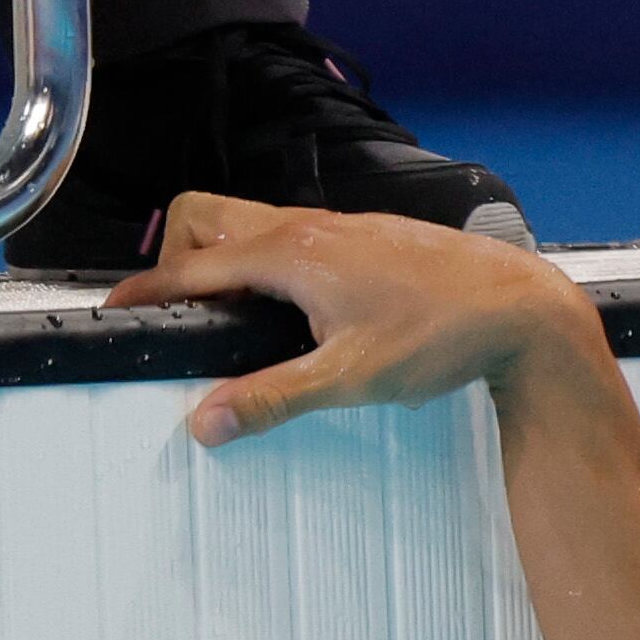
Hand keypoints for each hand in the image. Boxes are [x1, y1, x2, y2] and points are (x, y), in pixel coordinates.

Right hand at [100, 193, 602, 446]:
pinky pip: (293, 231)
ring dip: (225, 255)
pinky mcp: (367, 234)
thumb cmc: (445, 336)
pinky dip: (268, 257)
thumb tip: (206, 421)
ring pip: (251, 220)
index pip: (189, 266)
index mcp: (290, 253)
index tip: (117, 313)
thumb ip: (273, 397)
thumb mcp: (352, 378)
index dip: (146, 292)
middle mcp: (307, 225)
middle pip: (204, 218)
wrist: (523, 309)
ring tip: (233, 312)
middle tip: (181, 311)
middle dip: (176, 256)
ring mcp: (339, 225)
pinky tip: (295, 304)